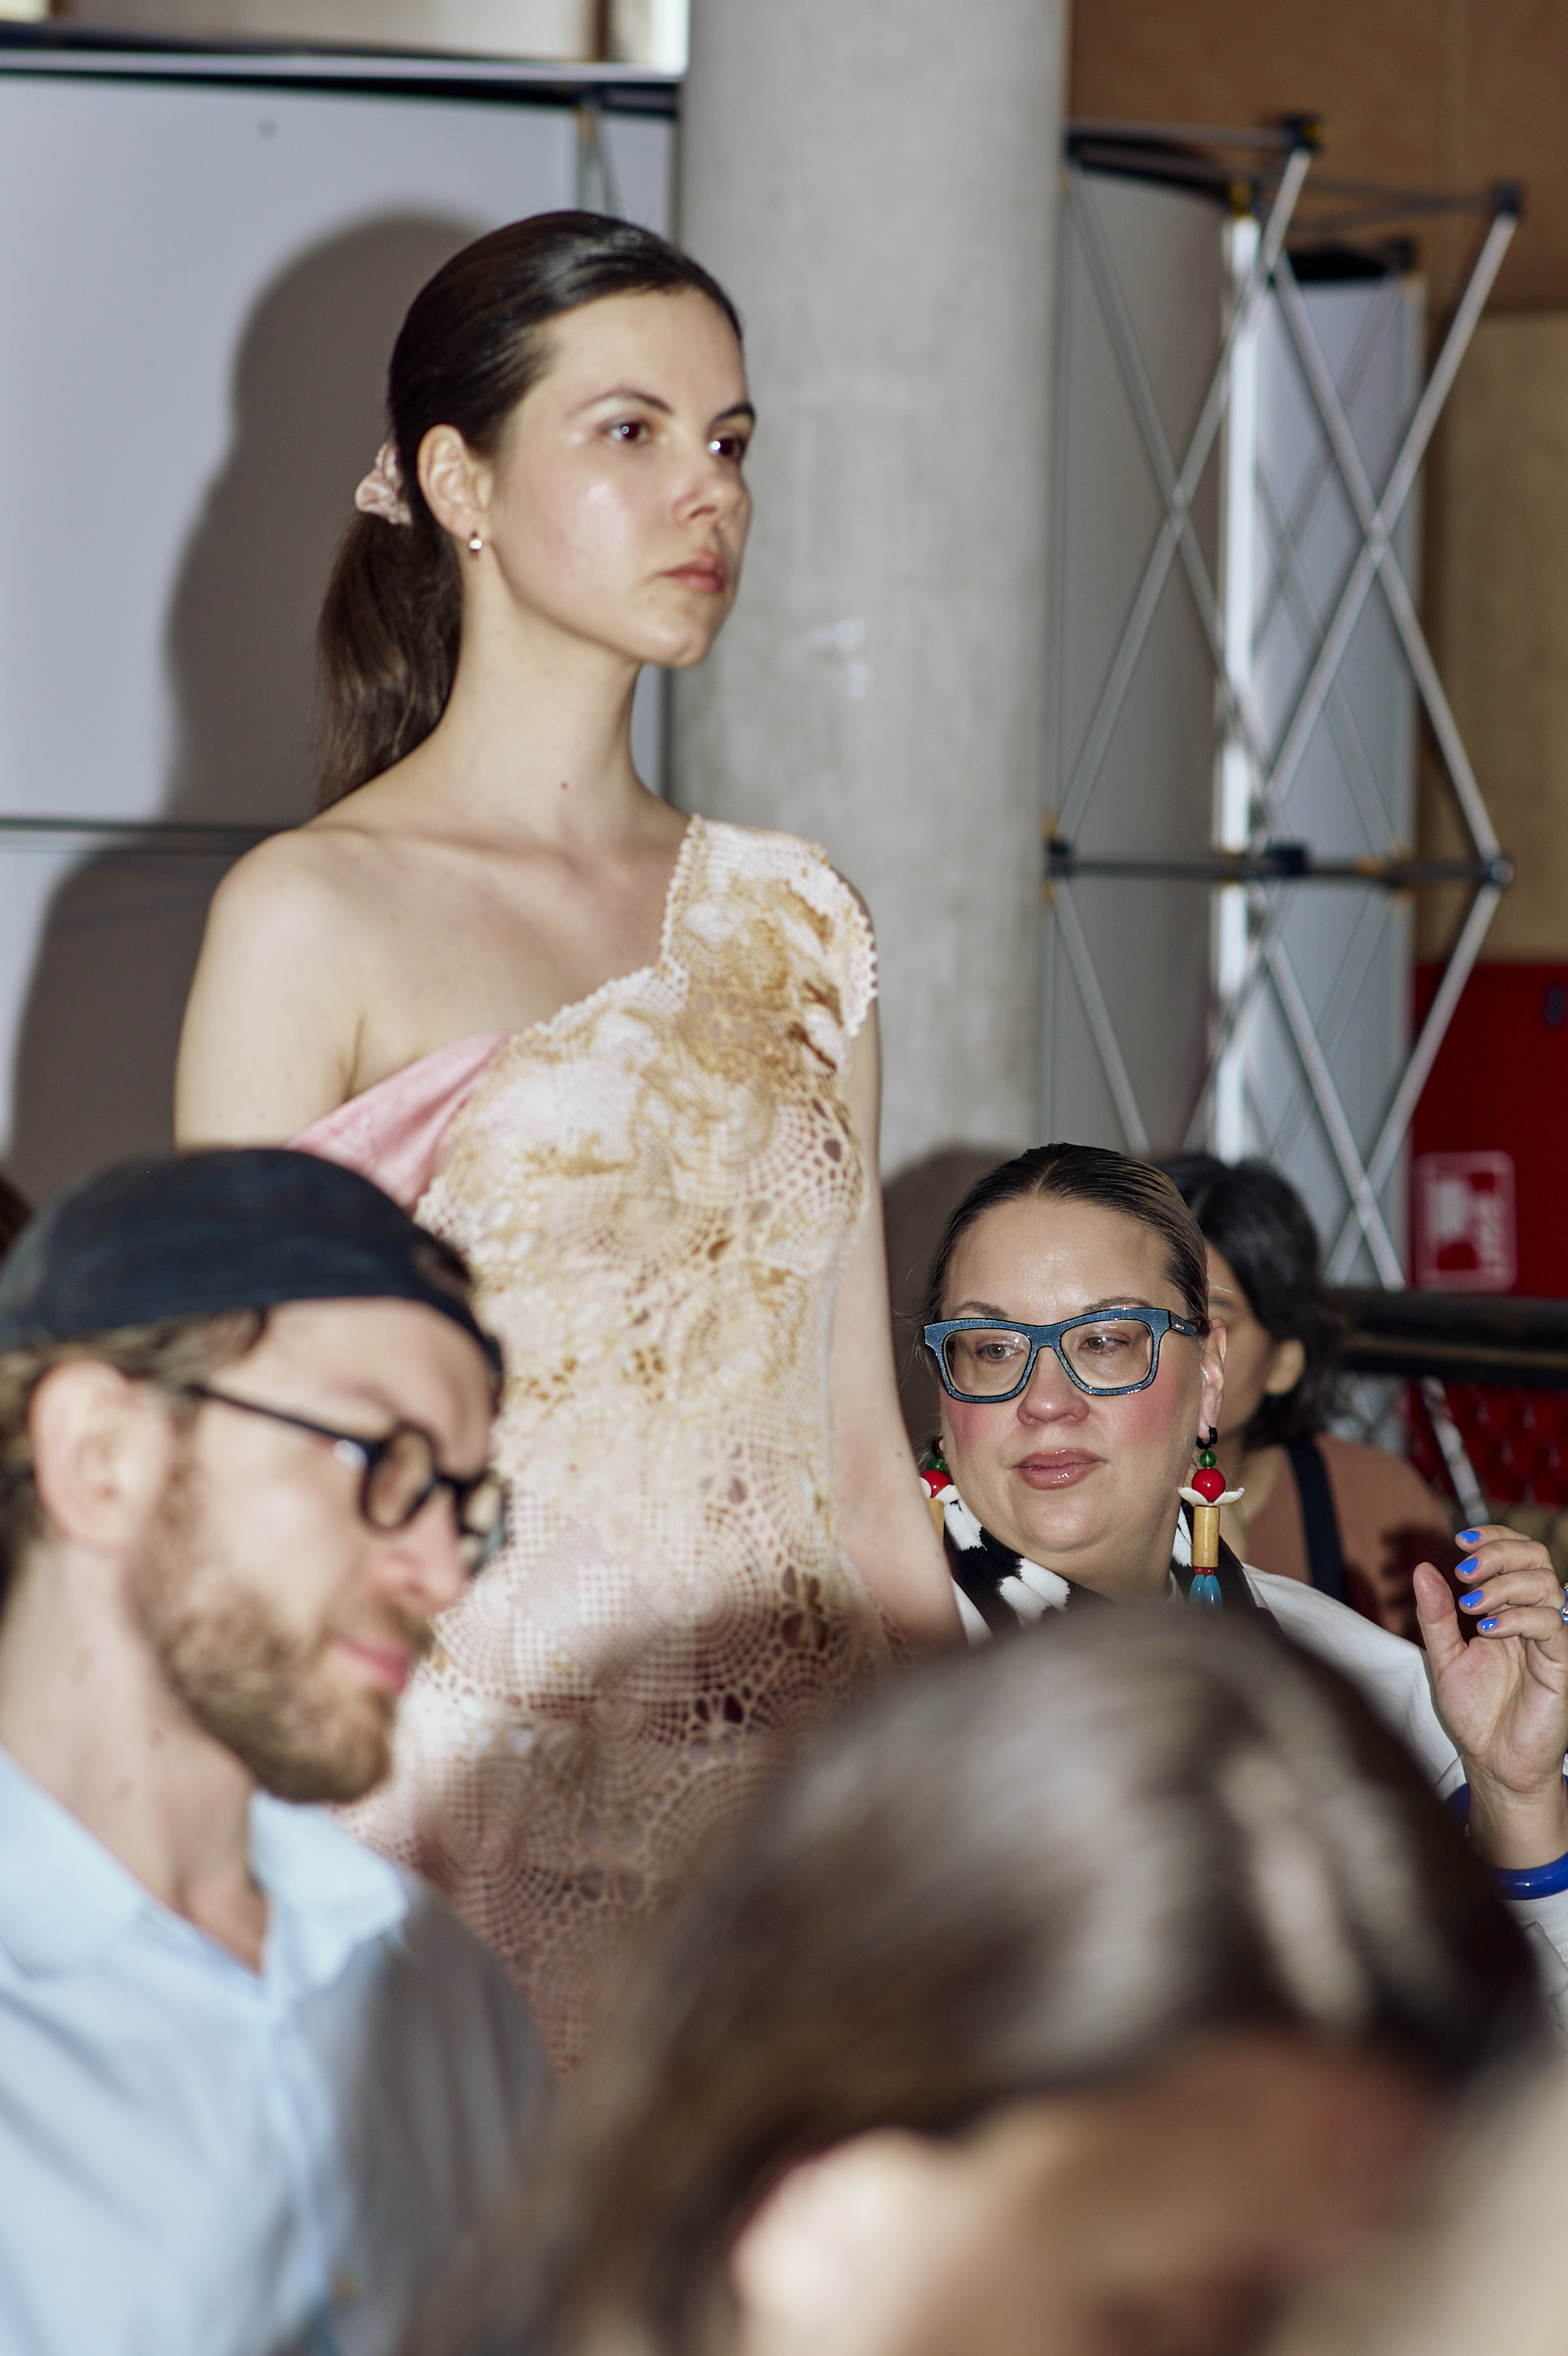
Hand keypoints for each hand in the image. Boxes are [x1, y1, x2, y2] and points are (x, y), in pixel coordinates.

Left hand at [1413, 1526, 1567, 1870]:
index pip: (1515, 1554)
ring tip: (1470, 1604)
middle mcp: (1532, 1618)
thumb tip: (1423, 1570)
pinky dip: (1518, 1617)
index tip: (1459, 1540)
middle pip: (1536, 1558)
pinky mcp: (1561, 1664)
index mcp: (1508, 1610)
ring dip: (1504, 1583)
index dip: (1493, 1538)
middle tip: (1465, 1570)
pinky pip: (1551, 1625)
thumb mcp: (1443, 1657)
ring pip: (1547, 1584)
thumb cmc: (1476, 1714)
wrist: (1494, 1763)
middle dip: (1498, 1552)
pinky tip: (1488, 1629)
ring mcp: (1550, 1640)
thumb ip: (1436, 1615)